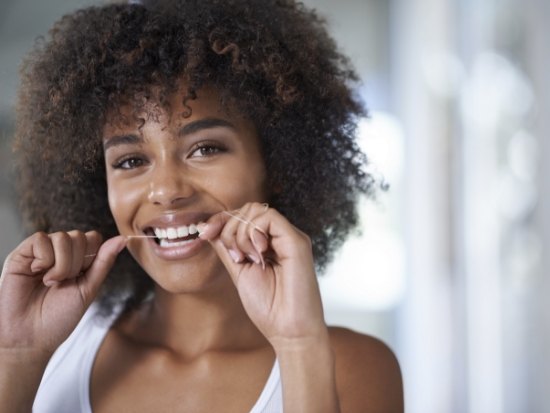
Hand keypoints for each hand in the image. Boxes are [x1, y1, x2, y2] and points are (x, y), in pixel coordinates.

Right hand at [0, 231, 125, 354]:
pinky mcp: (21, 254)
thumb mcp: (88, 288)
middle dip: (77, 264)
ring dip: (62, 264)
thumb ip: (104, 262)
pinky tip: (37, 274)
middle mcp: (59, 253)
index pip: (93, 238)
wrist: (31, 337)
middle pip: (80, 236)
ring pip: (62, 237)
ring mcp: (40, 252)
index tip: (81, 277)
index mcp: (77, 260)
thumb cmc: (60, 317)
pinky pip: (40, 238)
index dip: (92, 256)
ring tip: (51, 282)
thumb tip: (123, 239)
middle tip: (63, 283)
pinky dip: (44, 259)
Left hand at [198, 202, 327, 348]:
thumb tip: (208, 228)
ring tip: (247, 259)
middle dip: (229, 227)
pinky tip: (257, 254)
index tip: (204, 234)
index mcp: (269, 243)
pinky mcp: (297, 241)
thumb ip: (227, 248)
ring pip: (256, 210)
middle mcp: (281, 236)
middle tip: (234, 256)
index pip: (243, 215)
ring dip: (240, 233)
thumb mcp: (239, 271)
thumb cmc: (269, 308)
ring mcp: (290, 237)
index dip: (220, 220)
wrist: (289, 331)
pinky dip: (254, 232)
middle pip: (248, 208)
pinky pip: (269, 217)